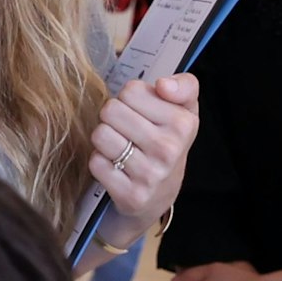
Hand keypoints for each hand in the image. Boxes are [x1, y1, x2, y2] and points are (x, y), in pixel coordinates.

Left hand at [88, 75, 199, 241]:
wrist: (161, 195)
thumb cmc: (168, 142)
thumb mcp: (185, 110)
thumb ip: (184, 86)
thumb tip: (163, 85)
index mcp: (183, 123)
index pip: (132, 90)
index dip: (131, 99)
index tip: (143, 113)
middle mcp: (169, 149)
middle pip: (111, 110)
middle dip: (113, 117)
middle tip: (127, 130)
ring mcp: (150, 174)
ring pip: (100, 135)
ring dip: (104, 139)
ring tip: (120, 147)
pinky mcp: (131, 195)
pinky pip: (96, 162)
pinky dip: (101, 162)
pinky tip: (115, 167)